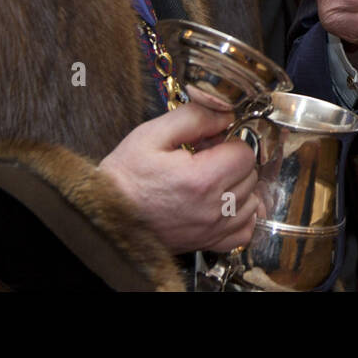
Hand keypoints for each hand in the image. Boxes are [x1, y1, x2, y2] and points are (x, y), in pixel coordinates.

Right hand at [98, 102, 258, 252]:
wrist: (106, 214)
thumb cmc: (126, 177)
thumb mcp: (152, 134)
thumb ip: (194, 117)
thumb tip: (224, 115)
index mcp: (202, 179)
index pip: (245, 153)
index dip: (229, 141)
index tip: (211, 142)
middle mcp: (212, 208)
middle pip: (250, 175)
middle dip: (232, 161)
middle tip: (206, 158)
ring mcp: (212, 229)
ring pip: (251, 201)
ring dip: (238, 187)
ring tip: (211, 180)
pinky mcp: (208, 243)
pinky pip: (245, 230)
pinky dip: (240, 216)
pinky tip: (222, 203)